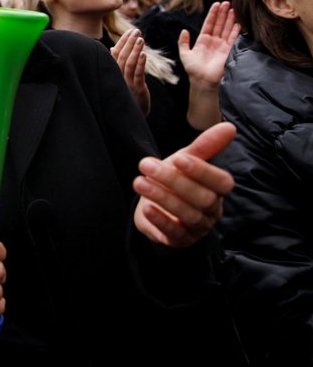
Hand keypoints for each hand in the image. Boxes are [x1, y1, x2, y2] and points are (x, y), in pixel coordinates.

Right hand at [111, 28, 149, 115]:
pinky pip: (137, 75)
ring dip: (134, 50)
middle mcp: (117, 77)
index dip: (122, 42)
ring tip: (140, 38)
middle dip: (129, 43)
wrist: (130, 118)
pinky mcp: (136, 90)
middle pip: (121, 56)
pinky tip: (143, 54)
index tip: (129, 31)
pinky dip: (140, 64)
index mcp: (113, 74)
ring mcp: (126, 83)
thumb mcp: (121, 79)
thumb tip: (113, 47)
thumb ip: (118, 63)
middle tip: (136, 31)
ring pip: (129, 64)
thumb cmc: (127, 97)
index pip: (115, 54)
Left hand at [133, 121, 235, 247]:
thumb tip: (229, 127)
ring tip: (139, 182)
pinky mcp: (180, 240)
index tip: (179, 158)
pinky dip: (161, 220)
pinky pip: (174, 233)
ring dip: (163, 197)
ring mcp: (198, 228)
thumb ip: (206, 145)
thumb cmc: (176, 179)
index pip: (221, 183)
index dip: (202, 171)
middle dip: (174, 180)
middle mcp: (212, 210)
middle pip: (202, 198)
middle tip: (146, 164)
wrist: (156, 207)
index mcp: (218, 190)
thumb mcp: (186, 160)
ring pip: (188, 215)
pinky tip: (147, 208)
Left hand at [178, 1, 239, 88]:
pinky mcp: (229, 51)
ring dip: (230, 19)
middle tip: (227, 2)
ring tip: (234, 9)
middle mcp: (213, 41)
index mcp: (203, 40)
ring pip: (227, 29)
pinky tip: (238, 22)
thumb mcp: (184, 54)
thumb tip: (184, 30)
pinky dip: (236, 30)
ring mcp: (222, 45)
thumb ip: (183, 42)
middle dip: (223, 13)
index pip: (209, 23)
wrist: (202, 81)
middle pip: (219, 24)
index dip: (213, 14)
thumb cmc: (193, 69)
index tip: (217, 4)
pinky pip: (233, 38)